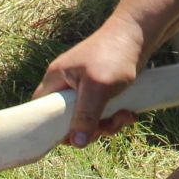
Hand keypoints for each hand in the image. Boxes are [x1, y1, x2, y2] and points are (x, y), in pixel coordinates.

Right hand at [34, 21, 144, 146]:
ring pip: (88, 120)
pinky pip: (101, 113)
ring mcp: (83, 88)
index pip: (40, 110)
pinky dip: (115, 117)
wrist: (138, 34)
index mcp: (56, 80)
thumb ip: (86, 115)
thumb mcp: (97, 88)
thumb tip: (76, 143)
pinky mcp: (100, 91)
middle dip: (90, 129)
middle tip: (108, 125)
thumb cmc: (113, 55)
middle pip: (67, 121)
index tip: (74, 137)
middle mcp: (66, 84)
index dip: (52, 129)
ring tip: (125, 116)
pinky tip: (129, 114)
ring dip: (108, 124)